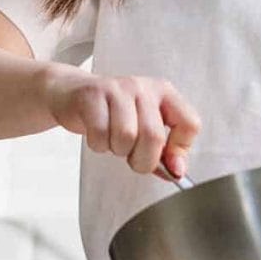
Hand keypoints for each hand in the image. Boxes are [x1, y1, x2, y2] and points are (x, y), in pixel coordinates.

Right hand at [43, 66, 201, 178]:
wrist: (70, 93)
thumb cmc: (112, 114)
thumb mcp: (143, 126)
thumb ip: (163, 150)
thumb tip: (176, 172)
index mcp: (164, 93)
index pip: (189, 123)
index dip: (180, 150)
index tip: (169, 164)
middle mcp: (144, 87)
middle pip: (154, 136)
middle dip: (142, 160)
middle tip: (131, 157)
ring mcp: (118, 89)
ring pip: (126, 136)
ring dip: (117, 150)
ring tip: (112, 140)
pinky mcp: (93, 95)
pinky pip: (100, 133)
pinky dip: (98, 145)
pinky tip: (98, 135)